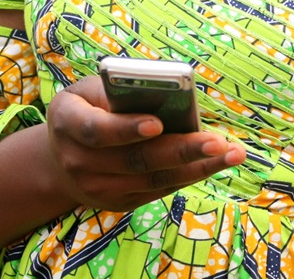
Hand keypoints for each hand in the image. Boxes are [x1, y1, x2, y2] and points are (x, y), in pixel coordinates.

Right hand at [45, 75, 245, 211]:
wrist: (61, 157)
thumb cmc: (87, 108)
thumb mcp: (91, 89)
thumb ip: (120, 90)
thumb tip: (168, 91)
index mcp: (67, 122)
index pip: (97, 130)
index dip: (127, 129)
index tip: (158, 123)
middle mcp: (77, 161)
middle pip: (135, 160)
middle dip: (181, 150)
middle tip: (218, 142)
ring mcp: (97, 188)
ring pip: (153, 179)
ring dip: (197, 168)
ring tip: (232, 154)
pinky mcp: (118, 203)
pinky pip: (158, 190)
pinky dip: (189, 176)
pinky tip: (216, 163)